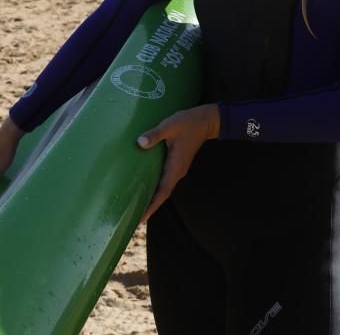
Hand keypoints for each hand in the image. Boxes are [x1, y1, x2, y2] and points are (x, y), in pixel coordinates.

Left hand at [136, 104, 219, 223]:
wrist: (206, 121)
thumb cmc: (188, 123)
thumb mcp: (170, 126)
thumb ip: (155, 134)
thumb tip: (140, 143)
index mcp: (175, 166)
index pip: (163, 191)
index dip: (152, 205)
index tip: (141, 218)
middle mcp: (177, 171)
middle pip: (162, 194)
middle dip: (149, 206)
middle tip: (133, 217)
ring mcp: (178, 169)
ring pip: (164, 188)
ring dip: (152, 198)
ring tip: (137, 206)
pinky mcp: (177, 163)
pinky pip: (165, 180)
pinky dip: (156, 188)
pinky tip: (145, 186)